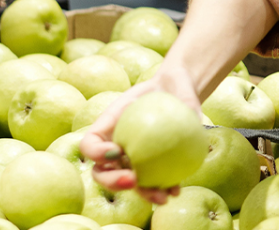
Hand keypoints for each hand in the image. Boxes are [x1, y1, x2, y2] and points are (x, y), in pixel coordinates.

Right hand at [81, 61, 201, 202]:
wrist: (175, 95)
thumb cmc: (166, 87)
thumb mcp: (166, 82)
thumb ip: (176, 97)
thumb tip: (190, 112)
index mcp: (105, 130)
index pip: (89, 145)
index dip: (96, 153)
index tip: (118, 151)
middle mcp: (113, 149)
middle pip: (102, 173)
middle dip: (113, 182)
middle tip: (132, 179)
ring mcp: (130, 161)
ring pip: (128, 184)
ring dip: (143, 194)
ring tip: (161, 197)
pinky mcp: (149, 168)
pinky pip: (152, 182)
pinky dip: (163, 189)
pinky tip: (177, 191)